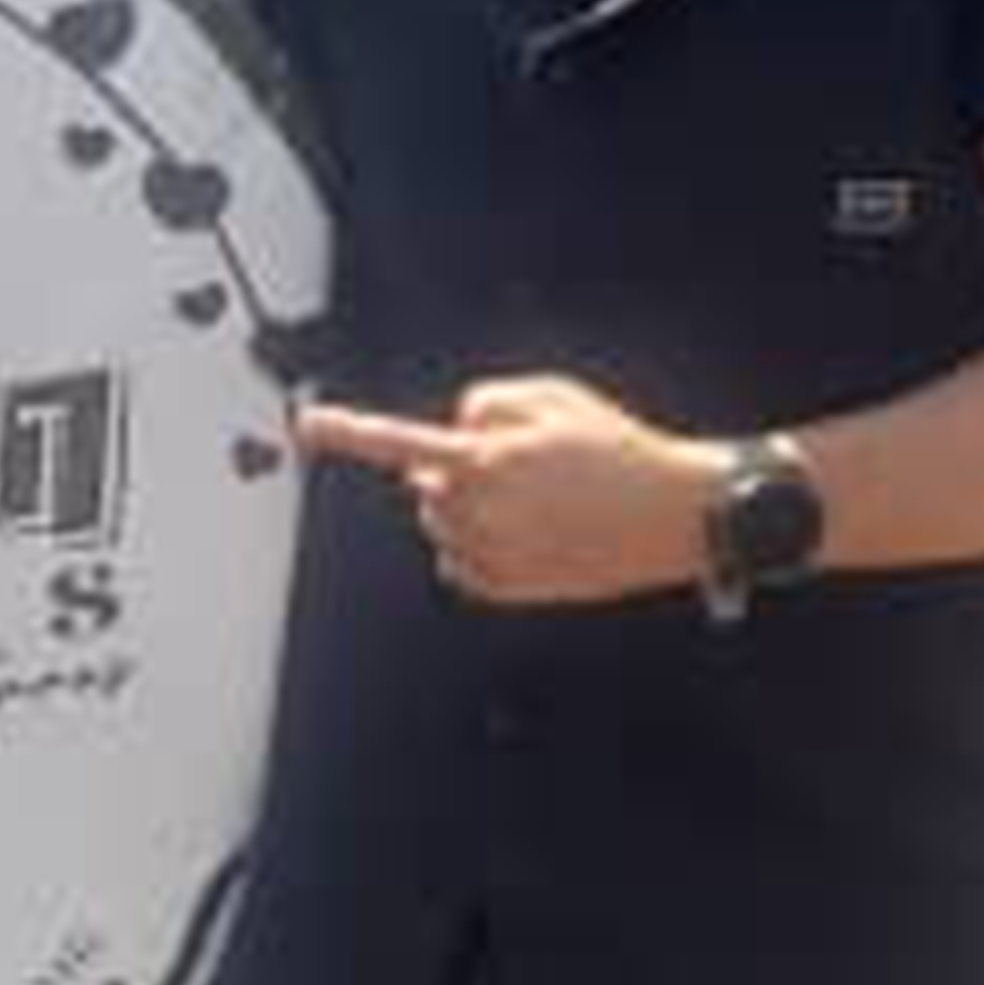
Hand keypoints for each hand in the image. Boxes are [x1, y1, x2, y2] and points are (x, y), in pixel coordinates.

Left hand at [293, 375, 719, 607]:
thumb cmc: (616, 448)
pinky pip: (456, 563)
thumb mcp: (555, 396)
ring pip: (438, 523)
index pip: (401, 442)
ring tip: (539, 502)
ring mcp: (490, 554)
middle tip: (523, 468)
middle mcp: (479, 510)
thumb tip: (449, 433)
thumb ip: (487, 401)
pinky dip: (476, 547)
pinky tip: (531, 535)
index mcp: (488, 459)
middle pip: (425, 484)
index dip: (349, 431)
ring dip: (466, 509)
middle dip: (455, 471)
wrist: (677, 514)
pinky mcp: (504, 588)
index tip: (306, 423)